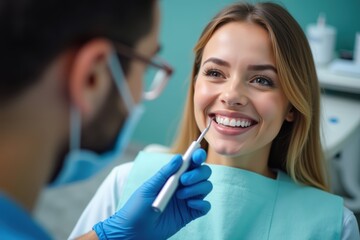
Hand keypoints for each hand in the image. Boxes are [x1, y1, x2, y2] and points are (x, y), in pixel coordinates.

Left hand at [93, 149, 211, 239]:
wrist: (134, 232)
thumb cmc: (137, 207)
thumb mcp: (149, 187)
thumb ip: (165, 173)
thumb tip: (179, 157)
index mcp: (173, 176)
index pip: (190, 162)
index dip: (197, 156)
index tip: (197, 156)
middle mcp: (183, 186)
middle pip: (203, 173)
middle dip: (198, 174)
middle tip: (183, 180)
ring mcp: (188, 199)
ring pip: (206, 187)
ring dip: (196, 188)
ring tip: (180, 195)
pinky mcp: (190, 214)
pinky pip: (205, 206)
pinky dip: (201, 204)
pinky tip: (189, 205)